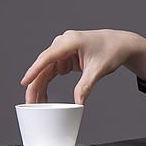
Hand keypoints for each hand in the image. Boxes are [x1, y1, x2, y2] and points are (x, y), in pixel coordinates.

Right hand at [20, 29, 145, 104]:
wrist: (120, 44)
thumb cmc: (111, 50)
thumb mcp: (98, 70)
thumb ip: (86, 86)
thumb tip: (78, 102)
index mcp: (70, 41)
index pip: (48, 57)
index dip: (35, 70)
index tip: (25, 82)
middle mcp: (63, 43)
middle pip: (44, 65)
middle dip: (36, 84)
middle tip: (31, 102)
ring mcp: (62, 49)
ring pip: (46, 70)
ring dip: (40, 86)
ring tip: (36, 103)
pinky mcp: (64, 56)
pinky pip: (52, 70)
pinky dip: (48, 83)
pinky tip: (44, 96)